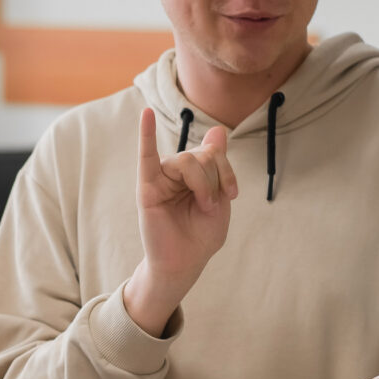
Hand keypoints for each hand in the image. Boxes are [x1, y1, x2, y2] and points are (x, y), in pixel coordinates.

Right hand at [124, 107, 238, 335]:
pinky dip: (145, 133)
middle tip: (210, 205)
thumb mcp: (219, 199)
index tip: (232, 194)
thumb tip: (218, 128)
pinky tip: (146, 115)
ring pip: (186, 160)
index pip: (211, 153)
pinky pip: (146, 156)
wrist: (184, 263)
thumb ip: (217, 165)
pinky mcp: (147, 187)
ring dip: (202, 182)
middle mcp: (175, 172)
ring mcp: (160, 177)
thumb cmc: (200, 236)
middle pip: (200, 155)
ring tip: (202, 206)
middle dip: (214, 177)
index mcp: (194, 173)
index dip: (226, 169)